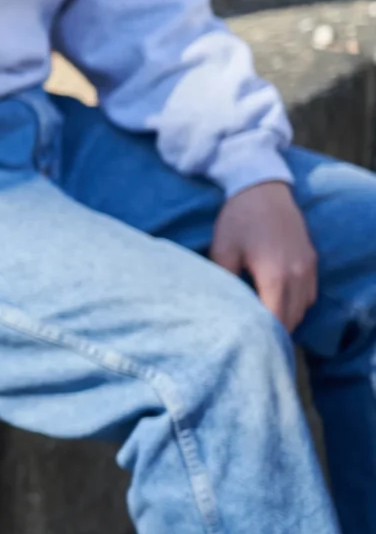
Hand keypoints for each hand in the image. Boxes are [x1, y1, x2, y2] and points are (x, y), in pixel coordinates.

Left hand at [210, 181, 317, 331]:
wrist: (261, 188)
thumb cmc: (237, 220)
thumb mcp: (222, 252)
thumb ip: (225, 284)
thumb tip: (222, 310)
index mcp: (275, 276)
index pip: (275, 321)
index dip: (262, 337)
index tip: (246, 345)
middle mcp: (298, 275)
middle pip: (292, 319)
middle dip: (274, 333)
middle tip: (252, 342)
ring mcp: (308, 268)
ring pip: (303, 308)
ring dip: (286, 319)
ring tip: (263, 326)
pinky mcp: (311, 260)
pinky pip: (309, 294)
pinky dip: (296, 305)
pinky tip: (276, 304)